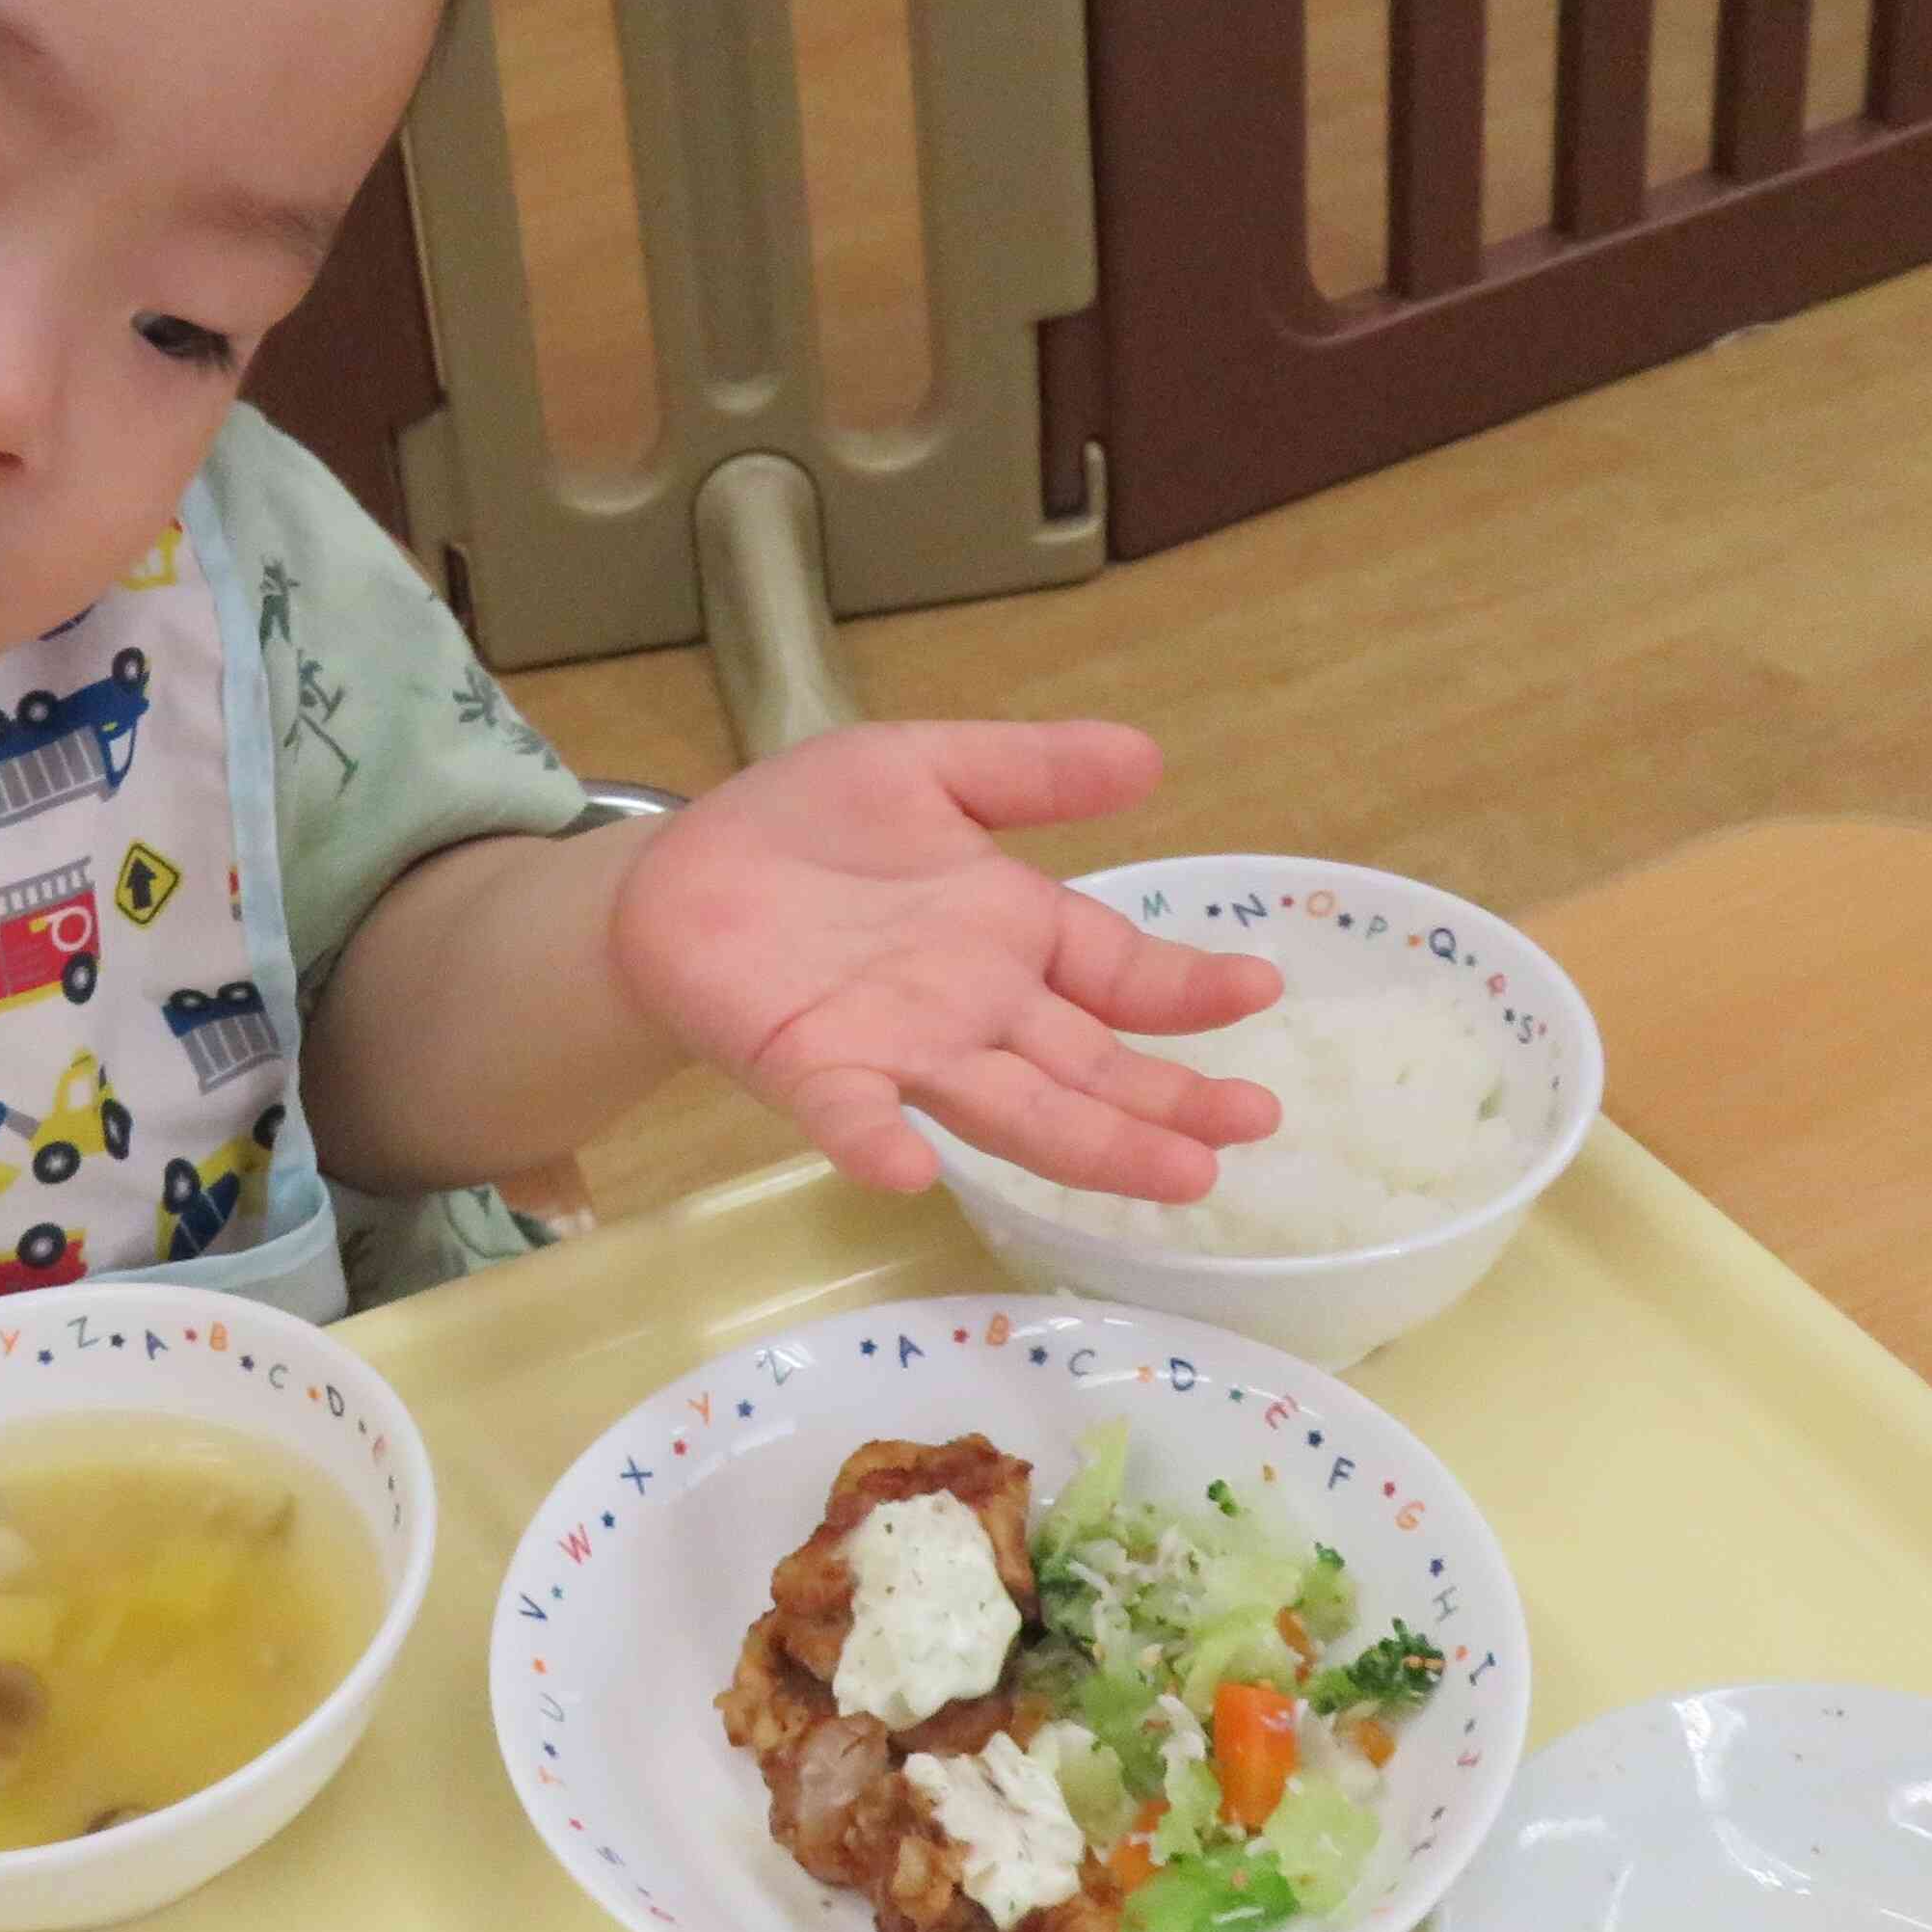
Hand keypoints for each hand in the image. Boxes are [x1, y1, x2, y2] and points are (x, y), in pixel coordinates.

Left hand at [604, 720, 1283, 1200]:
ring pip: (1010, 1110)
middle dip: (1171, 1099)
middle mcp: (974, 1010)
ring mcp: (898, 1049)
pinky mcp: (808, 1068)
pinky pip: (848, 1114)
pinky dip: (876, 1142)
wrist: (673, 875)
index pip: (1120, 973)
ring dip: (1089, 1145)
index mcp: (1010, 935)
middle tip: (1252, 1121)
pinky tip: (909, 1169)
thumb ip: (1027, 769)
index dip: (1187, 989)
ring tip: (1177, 1175)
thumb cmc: (804, 826)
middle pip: (1089, 1067)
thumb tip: (1150, 755)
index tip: (1258, 987)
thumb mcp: (923, 768)